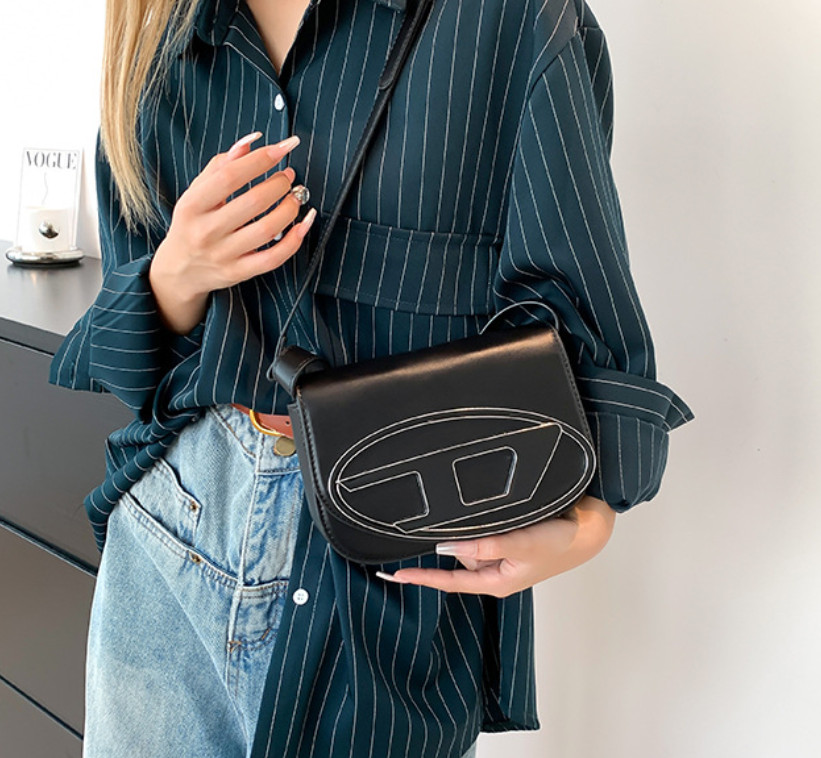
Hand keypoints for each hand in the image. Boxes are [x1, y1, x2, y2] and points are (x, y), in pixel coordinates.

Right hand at [149, 131, 316, 334]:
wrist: (181, 270)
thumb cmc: (193, 223)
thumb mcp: (196, 192)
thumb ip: (221, 165)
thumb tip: (252, 141)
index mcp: (192, 205)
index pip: (230, 177)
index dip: (260, 160)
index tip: (282, 148)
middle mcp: (206, 231)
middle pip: (253, 202)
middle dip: (279, 184)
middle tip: (288, 176)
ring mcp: (223, 255)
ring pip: (268, 229)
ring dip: (290, 208)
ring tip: (296, 196)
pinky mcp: (238, 273)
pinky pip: (273, 258)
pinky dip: (294, 240)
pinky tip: (304, 223)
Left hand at [376, 496, 615, 596]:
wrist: (589, 529)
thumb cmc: (560, 542)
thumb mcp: (521, 544)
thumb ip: (483, 546)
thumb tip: (445, 546)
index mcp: (496, 581)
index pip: (450, 581)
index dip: (422, 577)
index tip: (394, 574)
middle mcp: (494, 570)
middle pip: (457, 556)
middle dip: (454, 537)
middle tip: (467, 521)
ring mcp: (500, 555)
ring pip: (469, 539)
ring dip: (473, 525)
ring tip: (501, 514)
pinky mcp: (507, 540)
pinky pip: (483, 530)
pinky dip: (482, 520)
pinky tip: (499, 511)